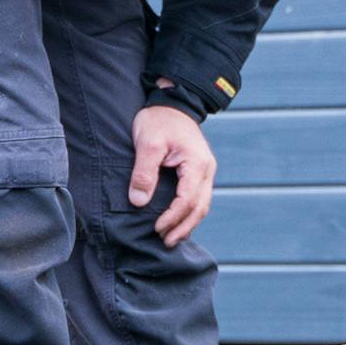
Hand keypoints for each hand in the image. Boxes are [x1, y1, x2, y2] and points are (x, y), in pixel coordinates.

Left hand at [129, 102, 216, 246]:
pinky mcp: (198, 171)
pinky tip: (177, 223)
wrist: (172, 102)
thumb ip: (144, 172)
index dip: (173, 217)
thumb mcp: (147, 143)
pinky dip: (189, 213)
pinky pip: (198, 198)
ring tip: (171, 239)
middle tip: (165, 242)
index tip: (157, 229)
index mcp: (197, 163)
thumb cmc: (158, 120)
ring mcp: (205, 171)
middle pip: (200, 207)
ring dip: (188, 224)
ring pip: (202, 205)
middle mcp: (206, 169)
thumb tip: (138, 201)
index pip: (187, 199)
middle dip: (183, 228)